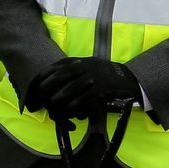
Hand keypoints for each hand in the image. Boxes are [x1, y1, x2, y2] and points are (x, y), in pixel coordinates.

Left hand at [25, 57, 140, 122]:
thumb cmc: (105, 74)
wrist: (128, 78)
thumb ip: (76, 69)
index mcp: (84, 61)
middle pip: (66, 72)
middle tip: (42, 89)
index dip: (51, 70)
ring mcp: (96, 76)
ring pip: (76, 84)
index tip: (40, 77)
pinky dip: (78, 100)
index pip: (63, 63)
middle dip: (52, 80)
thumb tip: (57, 74)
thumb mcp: (90, 67)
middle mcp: (89, 66)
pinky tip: (70, 106)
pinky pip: (89, 94)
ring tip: (53, 100)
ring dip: (62, 93)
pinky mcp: (104, 87)